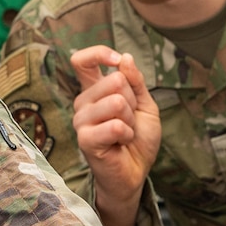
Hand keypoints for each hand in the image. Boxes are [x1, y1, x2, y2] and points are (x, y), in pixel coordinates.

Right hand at [70, 46, 159, 225]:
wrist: (136, 171)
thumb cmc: (138, 139)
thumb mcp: (145, 105)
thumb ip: (135, 81)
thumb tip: (124, 58)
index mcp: (94, 90)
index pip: (82, 61)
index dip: (99, 53)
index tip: (117, 60)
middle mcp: (83, 103)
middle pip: (114, 81)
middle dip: (133, 101)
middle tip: (129, 120)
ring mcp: (81, 120)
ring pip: (117, 102)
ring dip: (130, 120)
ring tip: (125, 133)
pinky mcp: (85, 139)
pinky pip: (116, 125)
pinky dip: (127, 134)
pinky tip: (121, 143)